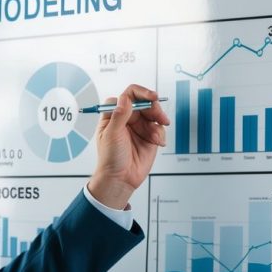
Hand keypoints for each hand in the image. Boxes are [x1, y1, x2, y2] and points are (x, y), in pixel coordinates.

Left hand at [88, 84, 169, 208]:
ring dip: (159, 119)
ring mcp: (139, 127)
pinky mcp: (149, 136)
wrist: (121, 178)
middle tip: (159, 116)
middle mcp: (127, 118)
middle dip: (154, 107)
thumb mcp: (112, 134)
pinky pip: (159, 128)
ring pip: (154, 114)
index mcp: (114, 115)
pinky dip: (161, 133)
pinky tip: (157, 142)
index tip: (151, 97)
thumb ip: (119, 115)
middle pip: (144, 102)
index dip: (140, 93)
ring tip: (159, 130)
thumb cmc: (110, 158)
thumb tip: (125, 99)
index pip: (128, 95)